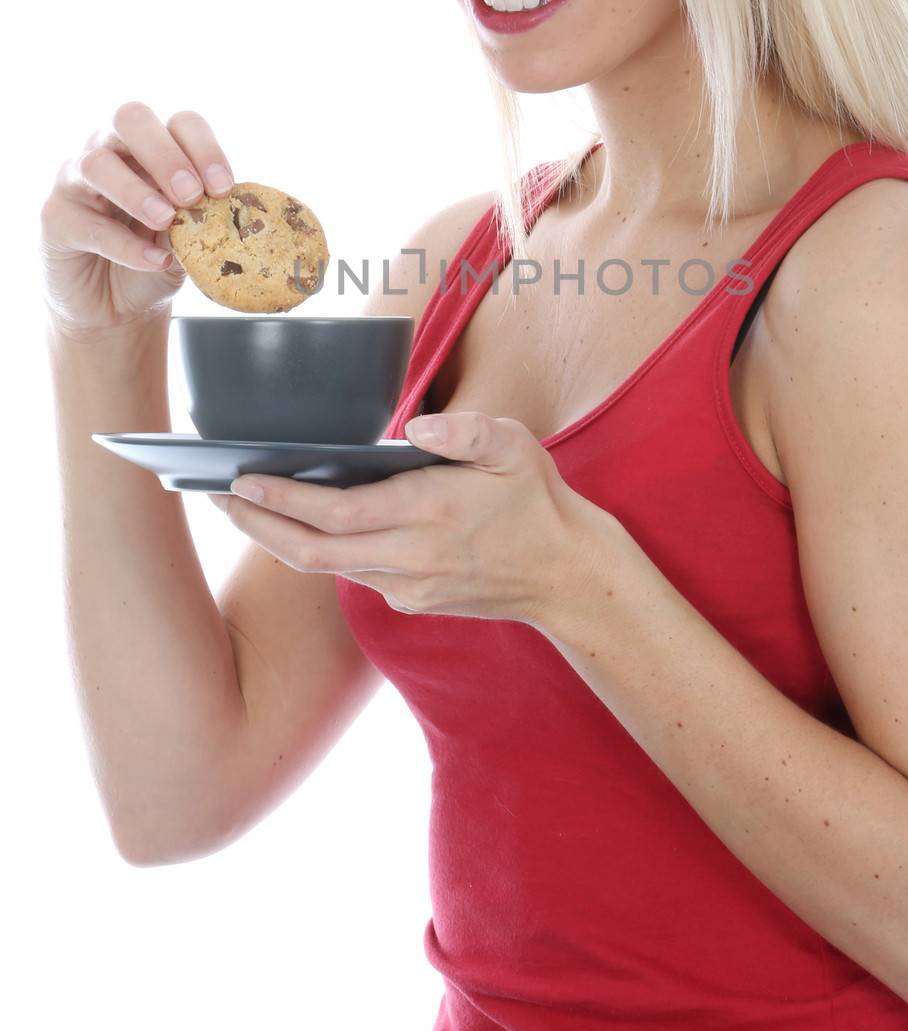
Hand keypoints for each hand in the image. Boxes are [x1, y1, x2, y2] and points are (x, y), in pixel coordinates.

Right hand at [39, 101, 235, 341]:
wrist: (116, 309)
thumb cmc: (156, 259)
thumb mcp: (192, 240)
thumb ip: (205, 218)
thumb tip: (232, 210)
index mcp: (155, 147)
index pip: (181, 122)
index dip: (204, 147)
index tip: (223, 188)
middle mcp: (112, 149)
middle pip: (130, 118)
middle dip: (165, 154)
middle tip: (191, 195)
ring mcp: (77, 179)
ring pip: (96, 163)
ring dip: (137, 191)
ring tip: (166, 222)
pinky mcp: (55, 217)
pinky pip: (85, 221)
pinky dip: (123, 243)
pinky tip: (152, 261)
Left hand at [208, 410, 623, 628]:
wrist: (567, 576)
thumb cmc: (536, 501)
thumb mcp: (514, 446)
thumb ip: (466, 430)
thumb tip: (418, 428)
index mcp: (427, 515)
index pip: (335, 512)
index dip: (282, 500)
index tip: (241, 482)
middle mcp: (409, 559)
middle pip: (311, 551)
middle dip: (259, 525)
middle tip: (218, 500)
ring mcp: (409, 588)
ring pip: (328, 567)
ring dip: (282, 540)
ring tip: (247, 508)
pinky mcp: (412, 602)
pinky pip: (354, 575)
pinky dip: (321, 551)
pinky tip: (305, 527)